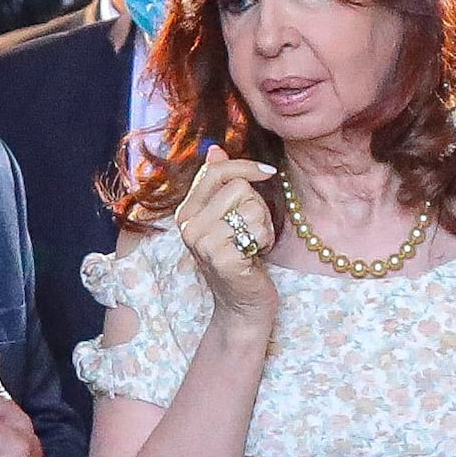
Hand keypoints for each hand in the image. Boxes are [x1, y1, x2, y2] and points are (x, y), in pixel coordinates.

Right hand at [173, 155, 278, 331]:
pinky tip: (254, 256)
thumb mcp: (228, 218)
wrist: (243, 305)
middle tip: (251, 232)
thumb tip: (214, 150)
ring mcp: (202, 241)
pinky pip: (255, 228)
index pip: (217, 170)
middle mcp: (188, 224)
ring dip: (262, 225)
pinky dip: (264, 241)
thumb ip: (219, 184)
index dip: (246, 167)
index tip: (268, 173)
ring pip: (250, 206)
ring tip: (252, 244)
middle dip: (257, 206)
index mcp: (187, 211)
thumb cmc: (240, 260)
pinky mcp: (220, 256)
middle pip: (238, 186)